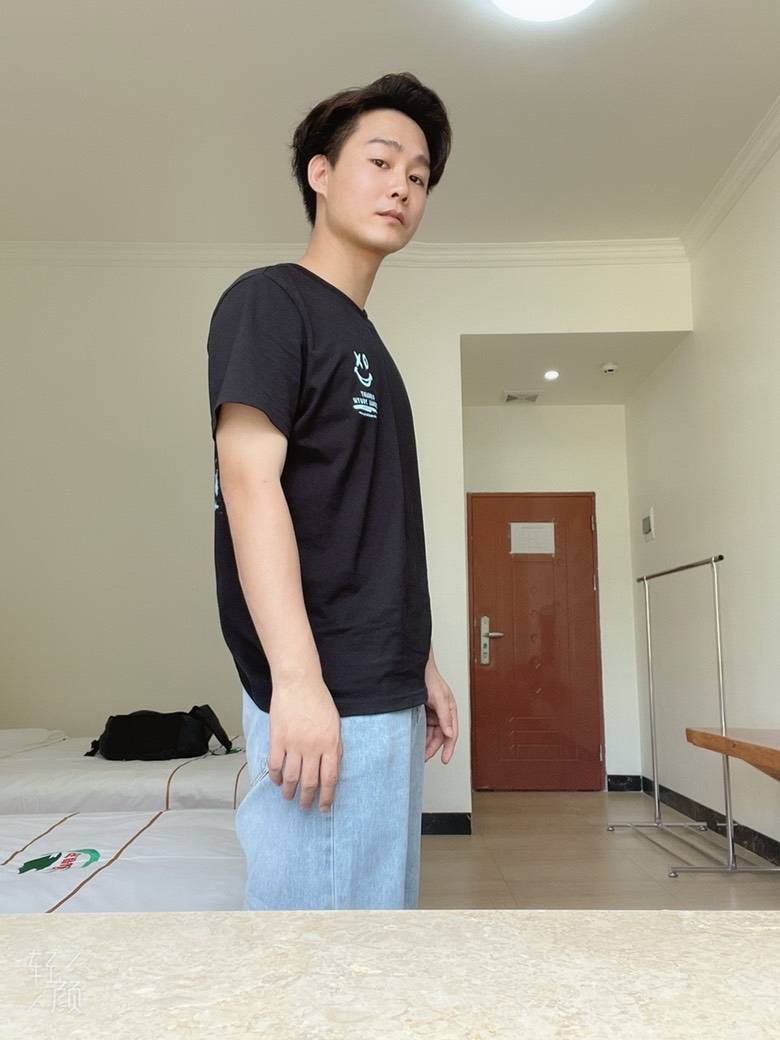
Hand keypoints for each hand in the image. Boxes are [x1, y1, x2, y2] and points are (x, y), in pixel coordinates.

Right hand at [268, 674, 342, 811]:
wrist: (299, 683)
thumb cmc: (319, 701)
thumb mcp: (335, 725)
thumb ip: (334, 748)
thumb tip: (332, 769)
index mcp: (330, 744)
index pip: (330, 779)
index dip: (326, 797)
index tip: (323, 808)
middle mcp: (313, 748)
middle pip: (310, 782)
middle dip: (307, 798)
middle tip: (305, 806)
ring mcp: (294, 744)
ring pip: (290, 777)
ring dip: (289, 791)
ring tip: (288, 797)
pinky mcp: (278, 739)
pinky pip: (275, 765)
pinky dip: (274, 777)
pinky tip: (276, 781)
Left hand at [422, 662, 457, 763]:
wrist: (413, 669)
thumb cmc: (429, 678)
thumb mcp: (439, 697)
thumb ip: (445, 716)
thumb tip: (449, 733)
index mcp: (450, 710)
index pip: (452, 733)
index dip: (449, 748)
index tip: (445, 759)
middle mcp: (442, 713)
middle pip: (440, 736)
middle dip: (434, 747)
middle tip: (425, 758)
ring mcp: (432, 713)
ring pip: (431, 733)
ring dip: (426, 743)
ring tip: (419, 752)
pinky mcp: (423, 712)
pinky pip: (423, 727)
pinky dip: (420, 735)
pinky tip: (415, 741)